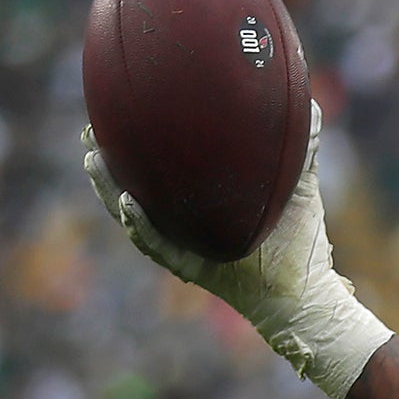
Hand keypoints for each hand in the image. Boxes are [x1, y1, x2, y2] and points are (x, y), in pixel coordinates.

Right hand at [83, 101, 391, 398]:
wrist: (309, 293)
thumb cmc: (300, 242)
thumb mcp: (297, 186)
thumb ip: (302, 147)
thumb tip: (309, 105)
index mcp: (198, 205)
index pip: (157, 173)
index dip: (133, 147)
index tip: (115, 113)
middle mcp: (183, 225)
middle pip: (130, 190)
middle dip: (105, 164)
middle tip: (89, 133)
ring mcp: (183, 246)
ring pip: (132, 217)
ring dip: (108, 189)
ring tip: (94, 160)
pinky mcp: (192, 268)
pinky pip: (157, 246)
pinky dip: (140, 225)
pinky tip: (127, 202)